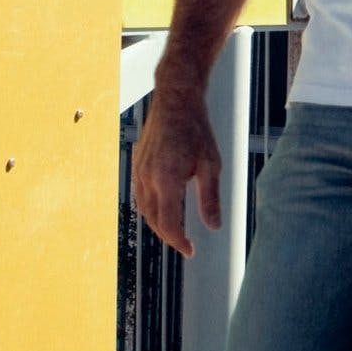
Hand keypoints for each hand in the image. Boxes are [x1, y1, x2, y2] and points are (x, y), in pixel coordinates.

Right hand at [128, 80, 221, 256]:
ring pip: (144, 209)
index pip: (168, 223)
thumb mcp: (211, 164)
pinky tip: (164, 208)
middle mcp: (148, 177)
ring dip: (159, 223)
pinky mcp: (137, 163)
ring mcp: (139, 170)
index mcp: (166, 179)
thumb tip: (214, 226)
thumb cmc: (197, 129)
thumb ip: (210, 198)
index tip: (190, 250)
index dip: (179, 241)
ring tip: (176, 230)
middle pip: (154, 220)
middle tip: (185, 244)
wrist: (175, 100)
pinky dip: (151, 208)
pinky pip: (140, 194)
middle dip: (169, 236)